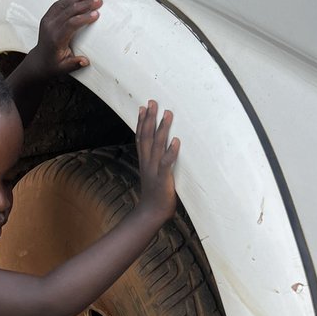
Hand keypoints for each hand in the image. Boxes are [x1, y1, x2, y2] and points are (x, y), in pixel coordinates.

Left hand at [31, 0, 102, 79]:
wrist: (39, 61)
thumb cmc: (53, 65)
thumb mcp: (64, 68)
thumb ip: (74, 64)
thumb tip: (85, 61)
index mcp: (56, 39)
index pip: (71, 24)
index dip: (84, 17)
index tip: (96, 14)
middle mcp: (50, 27)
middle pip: (69, 10)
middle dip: (85, 4)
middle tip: (98, 1)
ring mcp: (47, 20)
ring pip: (64, 4)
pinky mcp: (47, 16)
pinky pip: (59, 4)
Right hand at [136, 101, 179, 220]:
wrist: (152, 213)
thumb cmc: (156, 194)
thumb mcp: (153, 174)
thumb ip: (156, 161)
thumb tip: (162, 149)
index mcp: (144, 161)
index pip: (140, 137)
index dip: (141, 122)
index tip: (143, 107)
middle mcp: (147, 162)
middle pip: (147, 137)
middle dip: (150, 118)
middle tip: (153, 102)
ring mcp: (154, 170)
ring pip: (157, 146)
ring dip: (162, 129)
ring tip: (167, 114)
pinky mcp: (163, 178)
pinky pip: (166, 163)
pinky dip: (171, 151)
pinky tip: (176, 140)